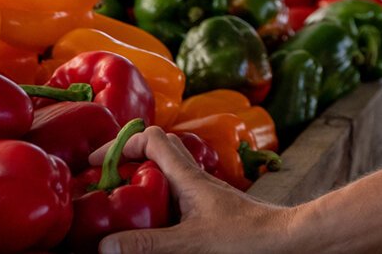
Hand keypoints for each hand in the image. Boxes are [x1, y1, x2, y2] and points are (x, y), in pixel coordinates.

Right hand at [93, 126, 297, 253]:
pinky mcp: (210, 213)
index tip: (95, 163)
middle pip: (157, 155)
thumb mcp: (191, 243)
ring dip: (142, 186)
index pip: (152, 139)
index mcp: (188, 178)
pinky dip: (158, 206)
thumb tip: (104, 245)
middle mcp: (195, 181)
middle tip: (103, 187)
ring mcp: (203, 196)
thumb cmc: (247, 236)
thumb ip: (148, 244)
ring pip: (167, 179)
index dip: (121, 144)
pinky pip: (177, 200)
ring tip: (118, 209)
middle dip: (127, 164)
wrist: (285, 240)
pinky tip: (151, 226)